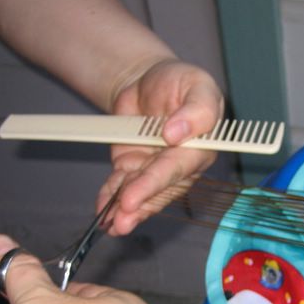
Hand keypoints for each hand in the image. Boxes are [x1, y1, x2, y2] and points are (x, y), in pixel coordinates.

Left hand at [99, 58, 223, 234]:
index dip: (157, 182)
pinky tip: (102, 211)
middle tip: (123, 217)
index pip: (178, 168)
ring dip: (126, 210)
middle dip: (141, 203)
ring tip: (112, 224)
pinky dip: (110, 197)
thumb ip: (197, 110)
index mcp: (200, 147)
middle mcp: (179, 163)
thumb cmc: (181, 81)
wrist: (150, 78)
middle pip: (159, 187)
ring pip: (141, 193)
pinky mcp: (133, 167)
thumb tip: (177, 133)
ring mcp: (154, 168)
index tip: (137, 194)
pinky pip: (121, 185)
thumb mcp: (197, 84)